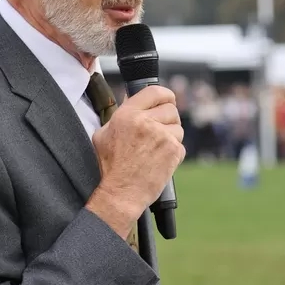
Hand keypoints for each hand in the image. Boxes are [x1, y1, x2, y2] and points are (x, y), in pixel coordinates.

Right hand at [87, 86, 184, 235]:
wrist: (120, 193)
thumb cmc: (109, 167)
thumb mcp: (103, 134)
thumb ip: (120, 115)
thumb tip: (131, 98)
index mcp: (127, 114)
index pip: (155, 91)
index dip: (165, 95)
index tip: (168, 100)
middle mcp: (145, 122)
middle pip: (171, 109)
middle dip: (168, 120)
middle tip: (159, 132)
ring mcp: (162, 137)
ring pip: (178, 128)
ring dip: (171, 137)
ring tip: (155, 150)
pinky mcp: (173, 152)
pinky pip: (181, 146)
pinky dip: (174, 154)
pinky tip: (160, 161)